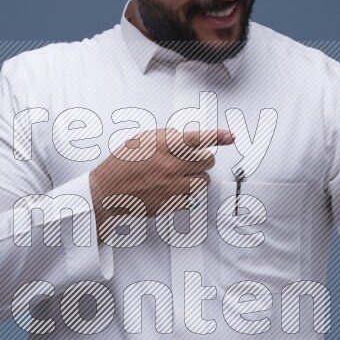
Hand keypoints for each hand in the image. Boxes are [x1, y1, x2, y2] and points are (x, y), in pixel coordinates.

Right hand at [89, 127, 233, 231]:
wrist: (108, 191)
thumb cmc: (122, 164)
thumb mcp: (142, 139)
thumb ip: (166, 136)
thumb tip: (184, 137)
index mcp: (164, 146)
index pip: (197, 138)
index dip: (217, 136)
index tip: (230, 137)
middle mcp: (170, 166)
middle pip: (207, 161)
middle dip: (203, 159)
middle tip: (193, 161)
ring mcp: (172, 186)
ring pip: (204, 181)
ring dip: (198, 177)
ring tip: (182, 176)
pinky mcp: (171, 203)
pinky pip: (192, 199)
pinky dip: (188, 194)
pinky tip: (174, 189)